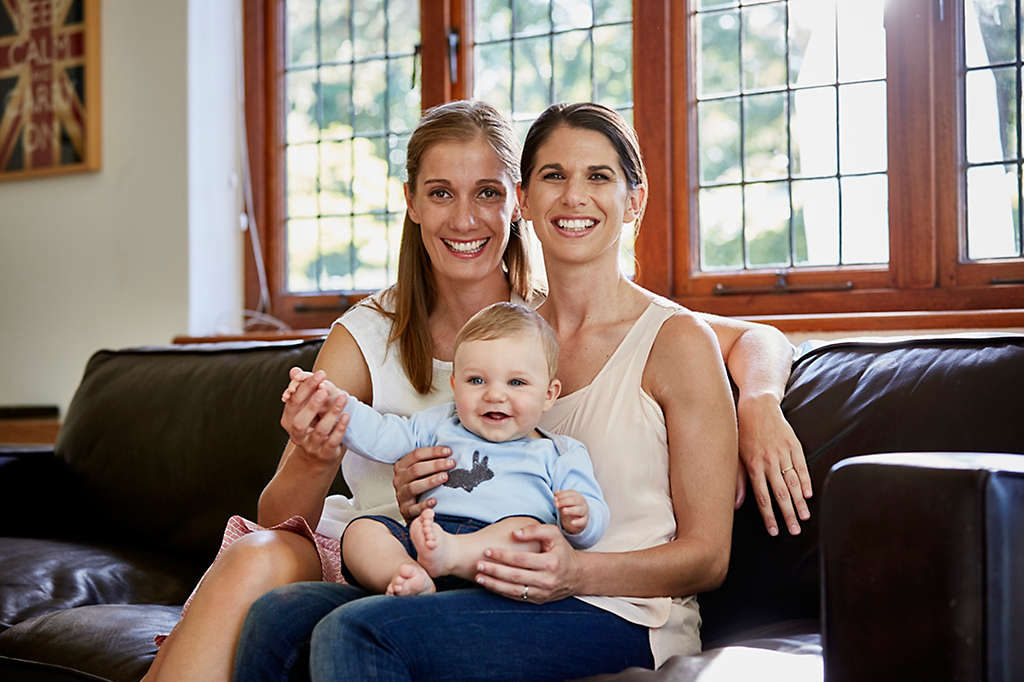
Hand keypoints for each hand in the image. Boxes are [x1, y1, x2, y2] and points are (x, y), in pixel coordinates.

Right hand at [279, 368, 349, 464]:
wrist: (316, 457)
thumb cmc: (311, 426)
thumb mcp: (305, 410)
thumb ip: (302, 391)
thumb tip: (295, 370)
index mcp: (289, 421)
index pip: (293, 403)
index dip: (305, 388)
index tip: (320, 375)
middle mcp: (297, 435)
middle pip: (300, 421)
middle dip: (312, 404)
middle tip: (324, 388)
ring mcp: (311, 446)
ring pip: (320, 431)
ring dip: (332, 413)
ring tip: (343, 397)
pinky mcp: (326, 453)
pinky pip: (333, 441)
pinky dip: (340, 428)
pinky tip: (347, 415)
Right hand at [392, 446, 454, 522]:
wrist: (410, 508)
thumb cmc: (418, 486)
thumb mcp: (419, 471)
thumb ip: (428, 461)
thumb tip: (447, 451)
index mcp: (402, 467)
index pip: (416, 454)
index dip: (433, 452)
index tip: (448, 452)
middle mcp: (399, 480)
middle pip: (416, 469)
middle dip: (436, 465)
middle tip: (451, 463)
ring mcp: (401, 495)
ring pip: (414, 486)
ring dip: (431, 481)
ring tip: (445, 477)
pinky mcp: (405, 510)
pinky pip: (414, 508)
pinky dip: (424, 504)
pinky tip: (434, 500)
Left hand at [474, 524, 581, 603]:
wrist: (576, 575)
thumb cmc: (562, 550)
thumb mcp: (554, 534)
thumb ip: (535, 530)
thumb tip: (515, 534)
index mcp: (550, 563)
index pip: (521, 559)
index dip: (503, 555)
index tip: (487, 550)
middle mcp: (546, 580)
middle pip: (515, 576)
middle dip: (494, 570)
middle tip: (478, 564)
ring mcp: (542, 592)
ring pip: (513, 590)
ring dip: (494, 584)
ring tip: (479, 577)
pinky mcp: (538, 600)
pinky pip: (516, 597)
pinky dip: (501, 592)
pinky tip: (490, 585)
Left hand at [553, 489, 587, 534]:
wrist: (577, 519)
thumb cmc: (569, 507)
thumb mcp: (564, 502)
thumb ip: (559, 497)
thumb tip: (556, 493)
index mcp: (577, 496)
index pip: (571, 493)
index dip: (562, 495)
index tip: (555, 498)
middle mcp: (582, 502)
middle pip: (575, 500)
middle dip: (564, 502)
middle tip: (556, 505)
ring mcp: (584, 511)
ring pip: (579, 510)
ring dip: (571, 510)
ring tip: (563, 511)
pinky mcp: (584, 520)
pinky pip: (582, 521)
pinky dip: (577, 522)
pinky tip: (572, 523)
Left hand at [736, 393, 810, 535]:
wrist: (757, 405)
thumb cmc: (743, 432)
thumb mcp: (735, 455)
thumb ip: (739, 481)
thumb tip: (737, 504)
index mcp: (753, 465)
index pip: (762, 497)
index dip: (769, 516)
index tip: (775, 531)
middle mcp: (769, 461)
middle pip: (781, 494)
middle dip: (788, 515)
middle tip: (794, 531)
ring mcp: (783, 453)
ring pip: (793, 482)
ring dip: (800, 502)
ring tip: (804, 517)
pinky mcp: (794, 445)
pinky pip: (802, 466)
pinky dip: (806, 481)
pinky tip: (809, 494)